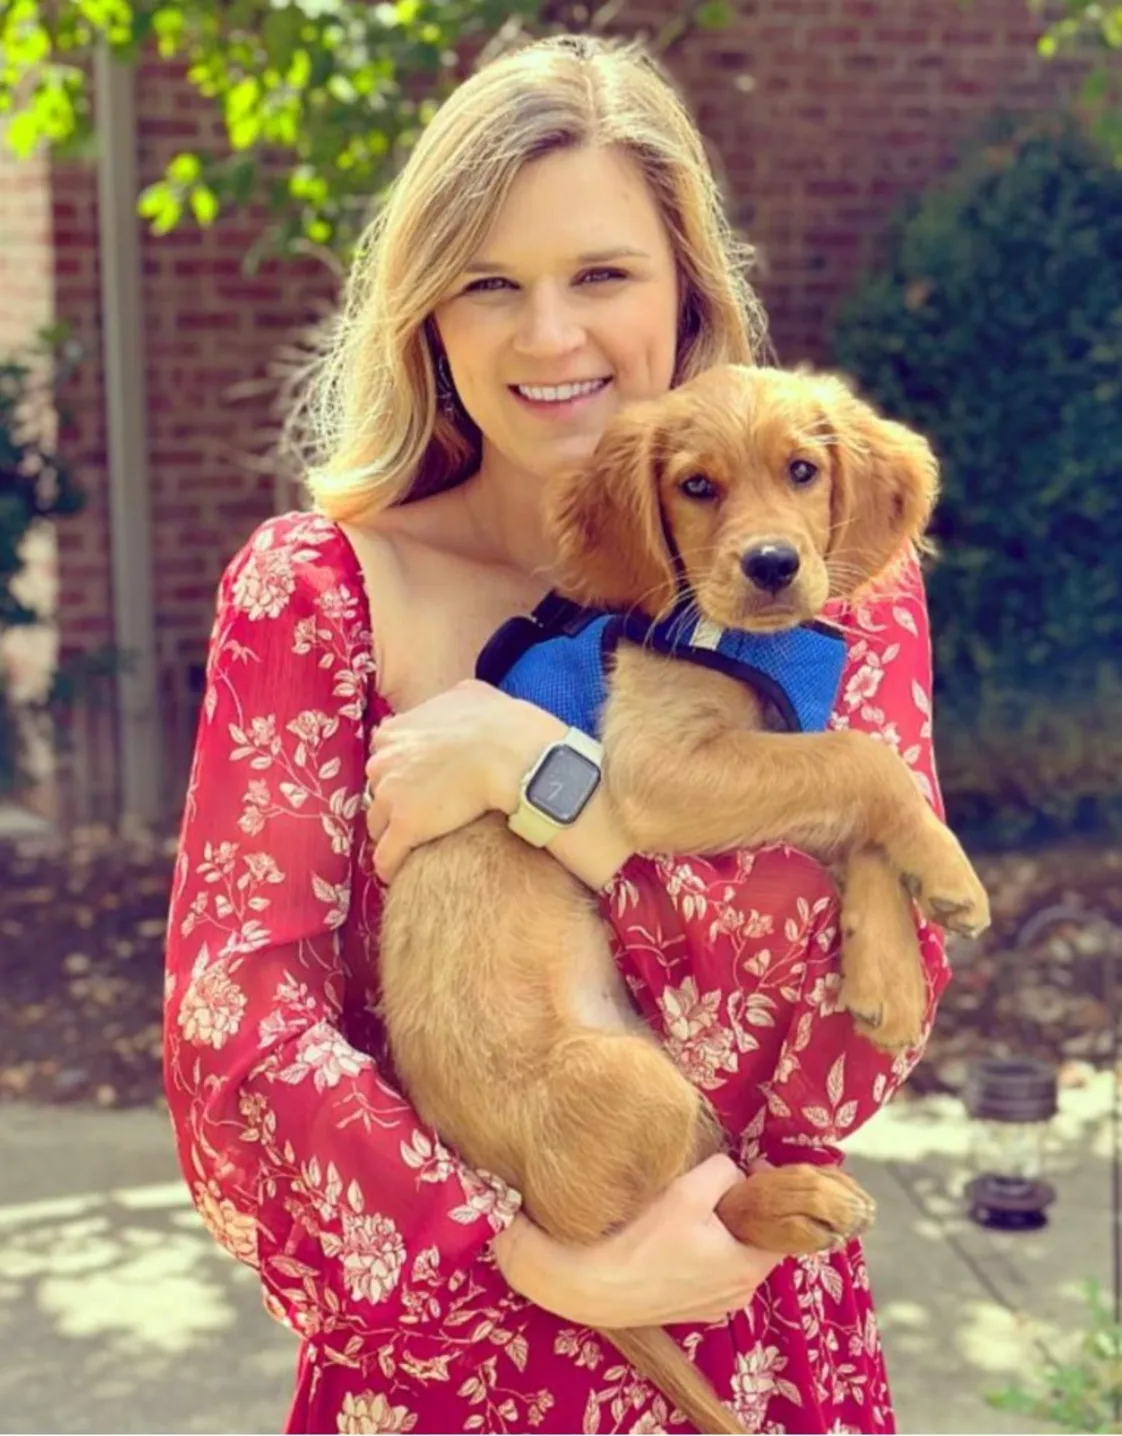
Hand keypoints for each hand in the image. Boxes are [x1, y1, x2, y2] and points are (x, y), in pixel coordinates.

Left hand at [365, 680, 563, 881]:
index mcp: (396, 730)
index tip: (419, 785)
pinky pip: (386, 856)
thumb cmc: (504, 725)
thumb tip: (457, 698)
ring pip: (377, 824)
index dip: (403, 773)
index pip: (386, 757)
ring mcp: (390, 795)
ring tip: (411, 848)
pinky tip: (398, 875)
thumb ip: (451, 699)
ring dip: (391, 835)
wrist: (516, 757)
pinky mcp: (403, 828)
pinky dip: (391, 866)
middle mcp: (384, 760)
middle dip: (394, 802)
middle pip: (378, 790)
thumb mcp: (472, 694)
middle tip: (419, 815)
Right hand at [492, 1154, 781, 1327]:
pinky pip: (708, 1273)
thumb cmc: (645, 1240)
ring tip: (687, 1209)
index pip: (780, 1228)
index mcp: (748, 1269)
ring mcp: (713, 1308)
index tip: (749, 1165)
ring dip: (718, 1232)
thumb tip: (735, 1175)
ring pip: (729, 1257)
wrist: (594, 1287)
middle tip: (711, 1184)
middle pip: (753, 1242)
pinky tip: (670, 1239)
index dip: (768, 1193)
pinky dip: (700, 1253)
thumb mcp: (690, 1190)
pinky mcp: (687, 1311)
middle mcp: (739, 1296)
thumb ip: (725, 1172)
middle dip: (739, 1210)